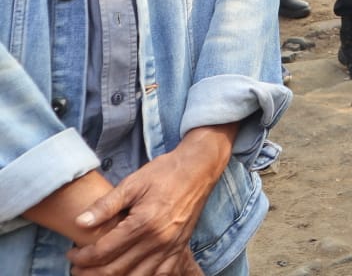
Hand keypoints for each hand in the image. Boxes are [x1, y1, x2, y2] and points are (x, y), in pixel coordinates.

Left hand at [67, 129, 229, 275]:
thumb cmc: (165, 172)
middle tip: (76, 268)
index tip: (71, 253)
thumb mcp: (132, 183)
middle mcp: (159, 240)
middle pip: (116, 270)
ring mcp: (171, 247)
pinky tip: (129, 274)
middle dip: (90, 273)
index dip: (82, 257)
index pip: (104, 251)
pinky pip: (161, 275)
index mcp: (144, 223)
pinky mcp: (180, 248)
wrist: (198, 168)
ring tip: (97, 273)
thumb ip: (105, 205)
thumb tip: (79, 222)